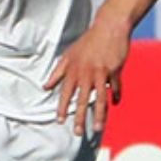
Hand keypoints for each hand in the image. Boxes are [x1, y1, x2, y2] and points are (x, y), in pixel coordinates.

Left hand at [44, 16, 127, 135]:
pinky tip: (115, 103)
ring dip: (99, 114)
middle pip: (81, 100)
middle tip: (77, 133)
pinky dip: (115, 96)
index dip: (62, 107)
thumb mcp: (69, 55)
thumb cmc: (88, 41)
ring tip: (97, 127)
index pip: (66, 93)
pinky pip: (115, 88)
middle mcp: (86, 73)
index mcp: (74, 70)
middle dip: (79, 118)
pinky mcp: (115, 70)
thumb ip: (57, 72)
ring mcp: (101, 72)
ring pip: (100, 98)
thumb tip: (45, 86)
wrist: (109, 26)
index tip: (60, 121)